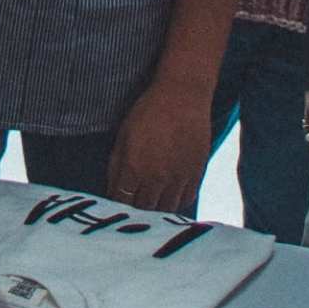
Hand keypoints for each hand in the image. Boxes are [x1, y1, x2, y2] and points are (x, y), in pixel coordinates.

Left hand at [109, 71, 218, 214]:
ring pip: (166, 209)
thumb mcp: (123, 135)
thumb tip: (113, 188)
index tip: (117, 204)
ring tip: (152, 205)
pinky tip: (170, 198)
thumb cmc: (148, 112)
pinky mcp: (195, 173)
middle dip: (136, 210)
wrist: (182, 97)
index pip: (122, 200)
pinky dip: (176, 203)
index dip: (118, 204)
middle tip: (134, 206)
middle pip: (144, 209)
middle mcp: (156, 177)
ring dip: (157, 210)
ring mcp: (178, 177)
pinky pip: (186, 199)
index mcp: (134, 167)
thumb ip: (116, 165)